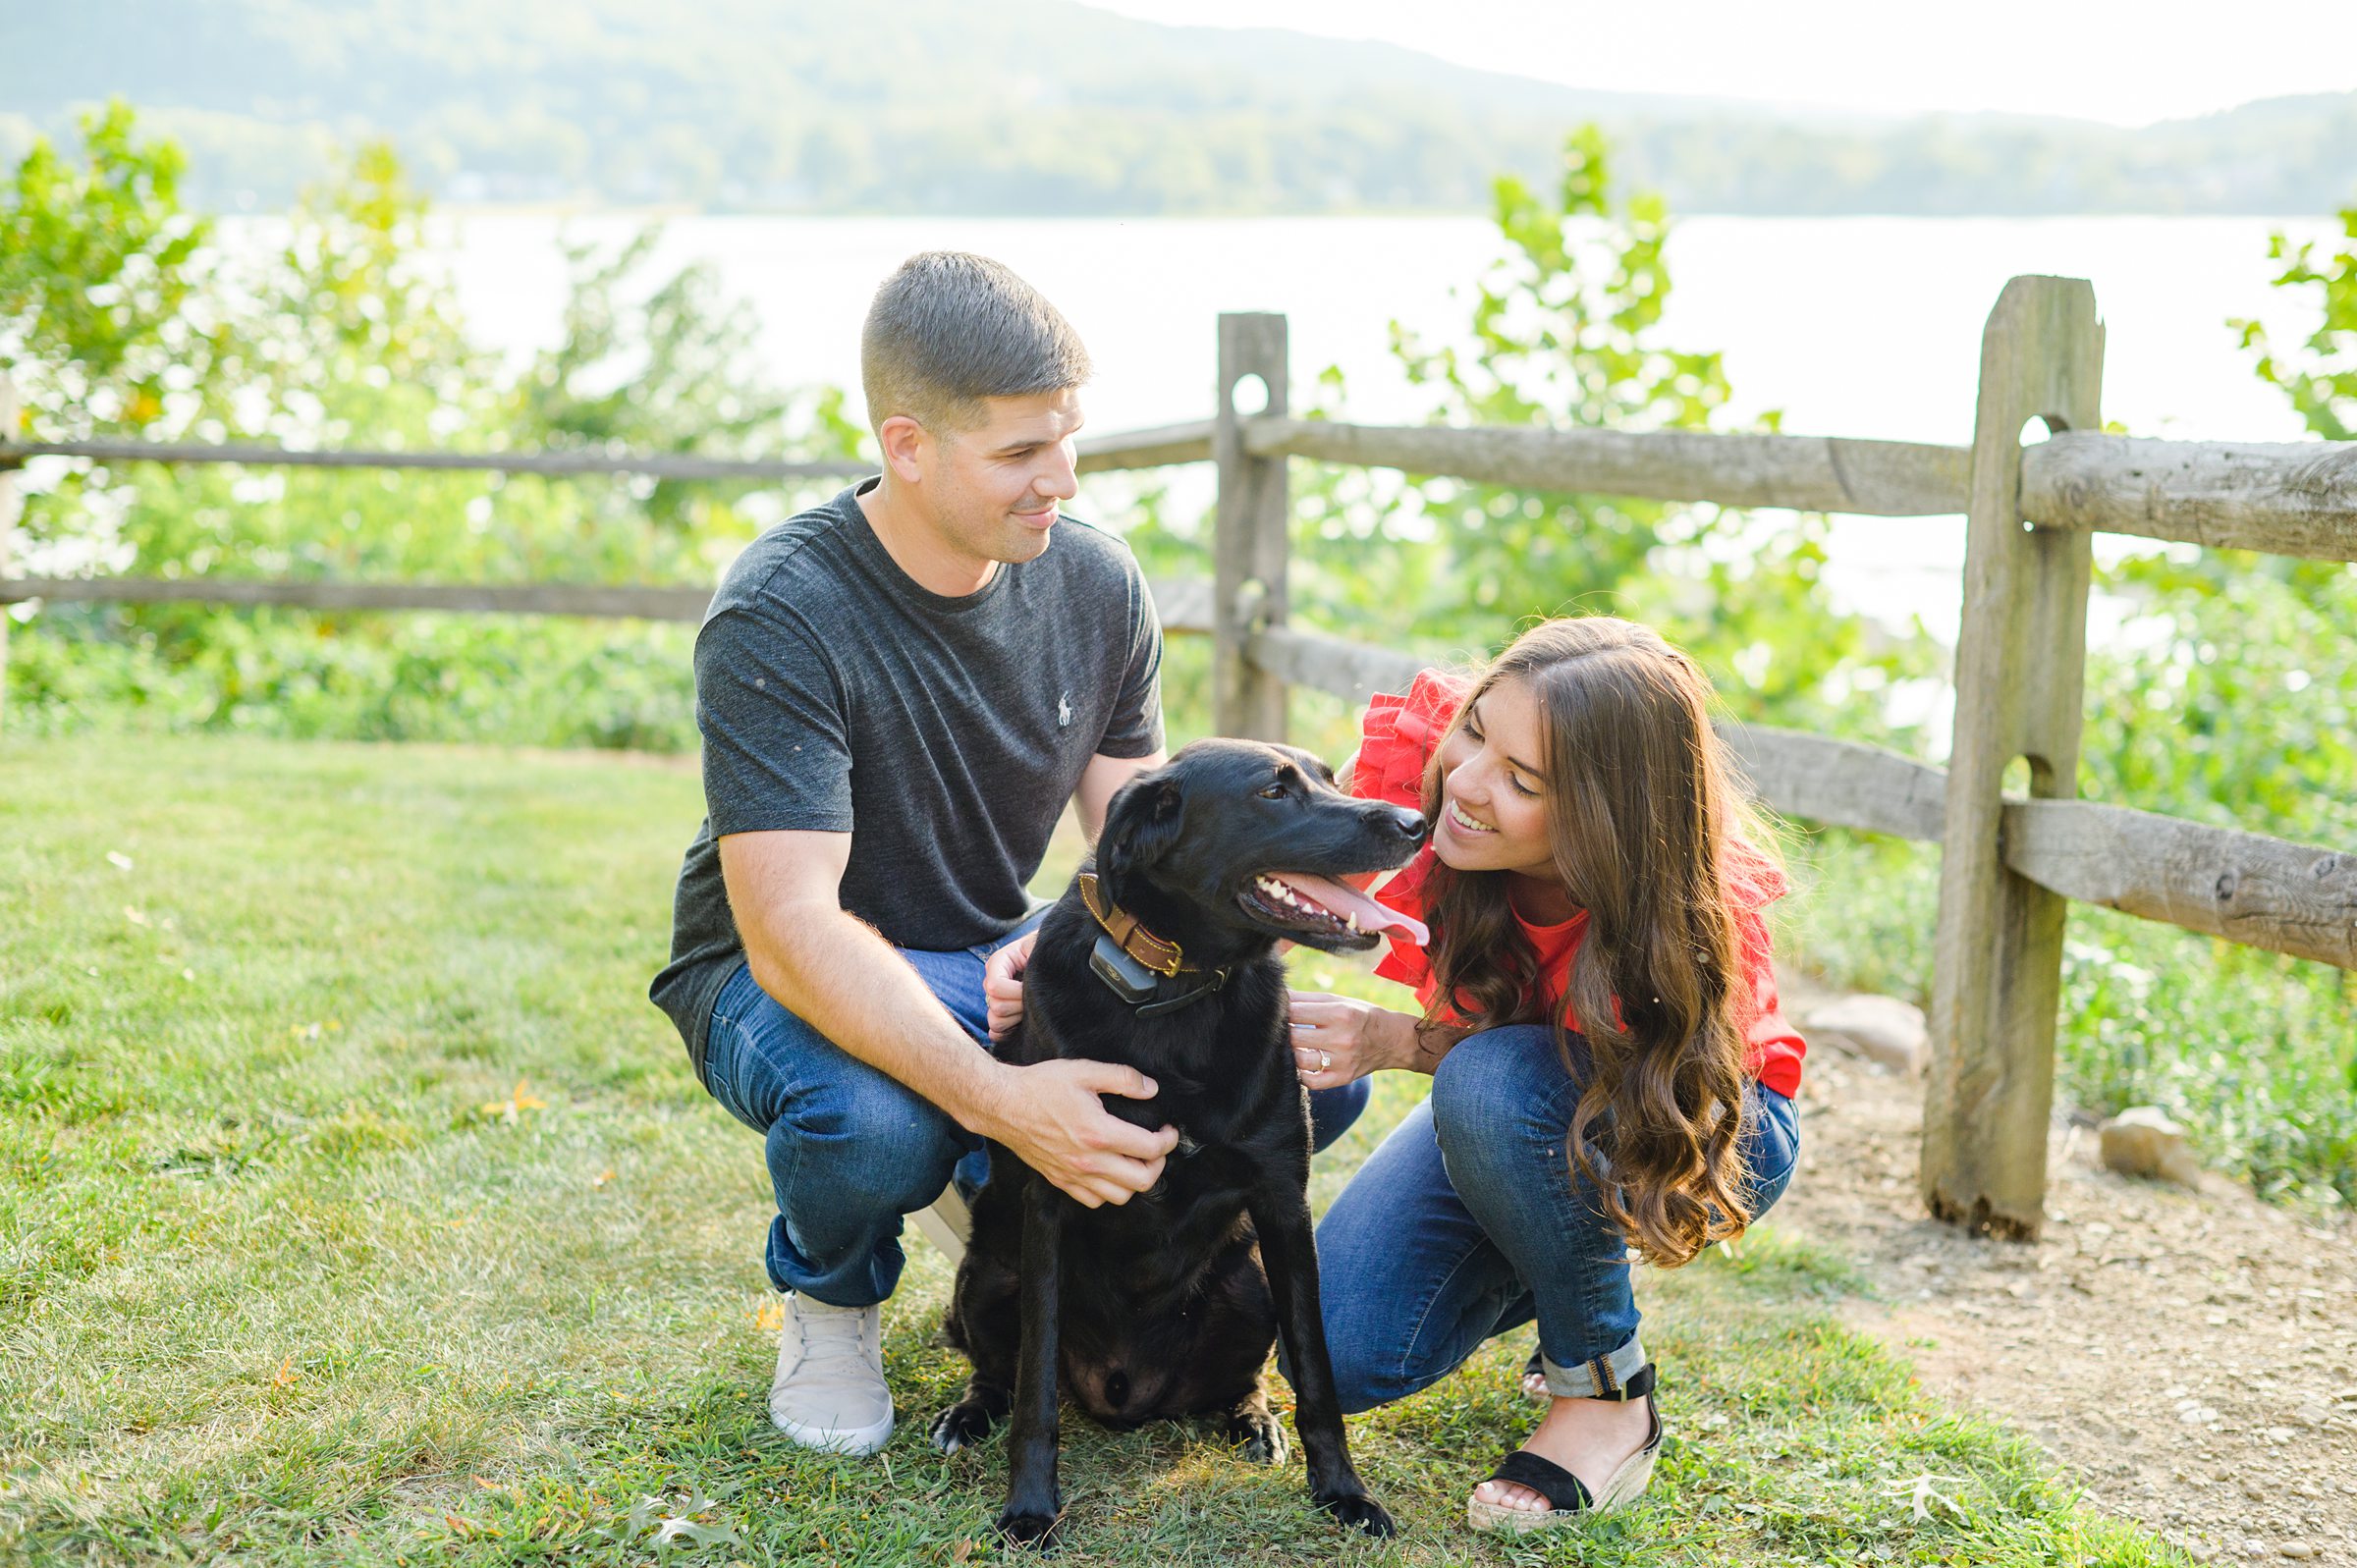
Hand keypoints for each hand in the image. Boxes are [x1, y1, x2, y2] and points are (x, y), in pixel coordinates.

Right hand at [981, 1058, 1177, 1207]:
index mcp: (1098, 1133)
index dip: (1168, 1140)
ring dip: (1134, 1181)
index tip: (1169, 1130)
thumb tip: (1150, 1089)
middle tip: (1156, 1147)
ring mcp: (1073, 1175)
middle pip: (1142, 1181)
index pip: (1150, 1149)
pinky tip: (1109, 1171)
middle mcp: (1088, 1160)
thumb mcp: (1084, 1071)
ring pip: (1120, 1197)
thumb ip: (1122, 1078)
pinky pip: (1094, 1201)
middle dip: (1158, 1164)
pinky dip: (1108, 1191)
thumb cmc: (1040, 1086)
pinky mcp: (1060, 1181)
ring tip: (1135, 1161)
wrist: (1002, 1104)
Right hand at [983, 928, 1037, 1041]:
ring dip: (1017, 1019)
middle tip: (1037, 1000)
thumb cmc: (1048, 952)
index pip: (994, 986)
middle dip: (1020, 1006)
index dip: (1015, 992)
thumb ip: (1033, 960)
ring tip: (1032, 1009)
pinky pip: (995, 1033)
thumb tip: (1030, 985)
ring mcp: (995, 1000)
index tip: (1034, 988)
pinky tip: (1024, 1021)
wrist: (1053, 960)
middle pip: (996, 1006)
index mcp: (998, 963)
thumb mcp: (1039, 948)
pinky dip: (1009, 1032)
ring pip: (995, 1022)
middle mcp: (992, 982)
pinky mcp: (1001, 1016)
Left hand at [1286, 991, 1414, 1087]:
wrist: (1393, 1040)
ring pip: (1299, 1060)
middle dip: (1282, 1032)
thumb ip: (1307, 999)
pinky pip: (1311, 1082)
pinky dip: (1301, 1074)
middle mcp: (1342, 1038)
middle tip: (1280, 1029)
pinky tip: (1302, 1064)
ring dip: (1290, 1052)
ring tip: (1291, 1045)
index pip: (1295, 1012)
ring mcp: (1343, 1061)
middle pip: (1294, 1037)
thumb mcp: (1339, 1000)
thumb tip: (1278, 996)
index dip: (1281, 1011)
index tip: (1277, 1012)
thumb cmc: (1361, 1016)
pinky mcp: (1343, 1078)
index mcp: (1340, 1014)